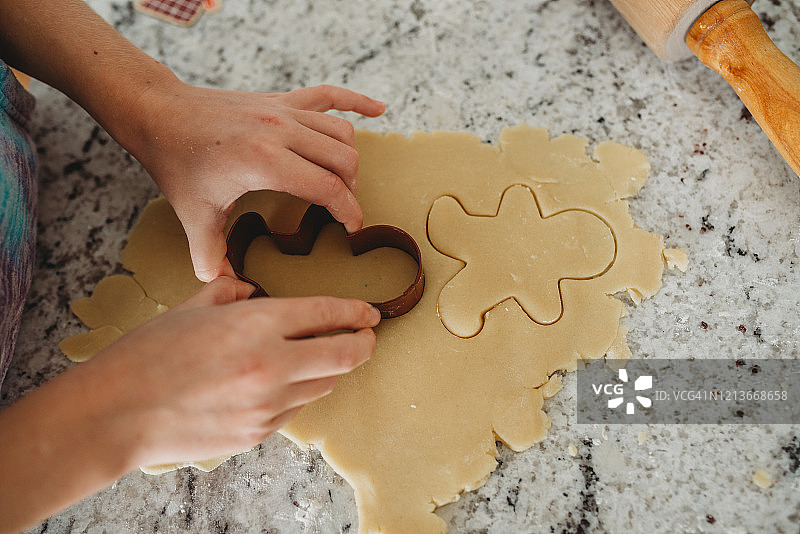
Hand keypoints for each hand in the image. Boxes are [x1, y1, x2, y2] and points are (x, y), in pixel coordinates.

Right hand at [85, 277, 379, 466]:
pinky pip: (294, 409)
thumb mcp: (191, 308)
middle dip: (364, 344)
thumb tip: (250, 290)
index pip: (325, 314)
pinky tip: (279, 384)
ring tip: (318, 358)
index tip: (369, 312)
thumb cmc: (148, 354)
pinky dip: (296, 393)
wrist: (117, 413)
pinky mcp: (258, 433)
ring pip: (322, 385)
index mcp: (255, 324)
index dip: (354, 311)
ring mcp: (267, 405)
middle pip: (344, 355)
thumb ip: (230, 294)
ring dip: (328, 369)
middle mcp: (270, 366)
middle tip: (368, 337)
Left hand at [130, 80, 385, 280]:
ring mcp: (282, 111)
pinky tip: (378, 108)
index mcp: (266, 161)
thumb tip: (223, 286)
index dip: (348, 211)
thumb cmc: (177, 162)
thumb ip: (211, 255)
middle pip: (344, 160)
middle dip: (349, 189)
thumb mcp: (194, 214)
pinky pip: (328, 95)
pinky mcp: (279, 99)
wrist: (159, 113)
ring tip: (341, 181)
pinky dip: (356, 101)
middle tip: (338, 209)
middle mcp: (281, 131)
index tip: (352, 229)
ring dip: (348, 159)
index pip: (328, 188)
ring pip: (341, 132)